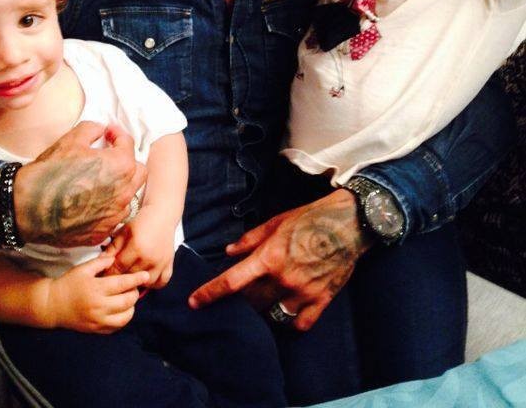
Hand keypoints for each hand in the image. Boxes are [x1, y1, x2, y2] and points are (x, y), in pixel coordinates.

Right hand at [14, 122, 146, 246]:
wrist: (26, 208)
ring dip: (120, 185)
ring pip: (128, 196)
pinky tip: (91, 201)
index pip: (128, 144)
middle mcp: (124, 193)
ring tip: (101, 180)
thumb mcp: (71, 139)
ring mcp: (114, 216)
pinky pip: (113, 217)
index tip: (108, 133)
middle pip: (137, 172)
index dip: (117, 134)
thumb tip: (101, 129)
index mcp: (120, 166)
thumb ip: (93, 129)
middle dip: (126, 161)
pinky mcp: (102, 232)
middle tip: (110, 156)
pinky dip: (107, 207)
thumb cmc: (50, 172)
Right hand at [48, 253, 149, 333]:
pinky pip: (116, 327)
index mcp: (96, 288)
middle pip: (127, 301)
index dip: (136, 279)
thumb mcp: (83, 268)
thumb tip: (116, 257)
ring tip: (128, 299)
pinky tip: (121, 310)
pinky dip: (123, 319)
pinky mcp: (96, 330)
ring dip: (131, 307)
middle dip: (135, 293)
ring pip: (125, 317)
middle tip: (134, 287)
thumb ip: (101, 262)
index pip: (123, 284)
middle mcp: (99, 306)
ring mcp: (98, 320)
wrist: (52, 305)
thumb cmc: (69, 283)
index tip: (146, 275)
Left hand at [106, 206, 176, 287]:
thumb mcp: (124, 232)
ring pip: (145, 283)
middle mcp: (150, 257)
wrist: (162, 215)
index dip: (109, 272)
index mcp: (137, 247)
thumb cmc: (142, 221)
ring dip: (137, 282)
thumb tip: (100, 262)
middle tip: (115, 275)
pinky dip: (153, 283)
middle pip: (130, 277)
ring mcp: (161, 262)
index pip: (118, 268)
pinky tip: (146, 276)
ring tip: (131, 275)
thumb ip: (112, 248)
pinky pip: (161, 282)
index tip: (104, 273)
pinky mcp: (169, 264)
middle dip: (121, 278)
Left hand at [189, 189, 372, 330]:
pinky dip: (290, 322)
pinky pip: (300, 324)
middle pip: (251, 302)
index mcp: (269, 257)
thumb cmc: (309, 218)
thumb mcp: (276, 222)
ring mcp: (303, 292)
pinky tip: (286, 314)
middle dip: (239, 301)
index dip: (210, 293)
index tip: (194, 302)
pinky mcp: (321, 300)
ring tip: (259, 306)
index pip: (232, 281)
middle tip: (237, 297)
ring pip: (272, 315)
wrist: (347, 223)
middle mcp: (284, 279)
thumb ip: (250, 239)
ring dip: (263, 312)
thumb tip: (229, 251)